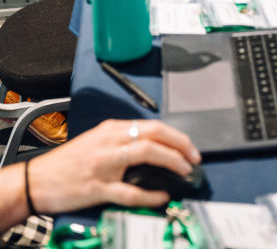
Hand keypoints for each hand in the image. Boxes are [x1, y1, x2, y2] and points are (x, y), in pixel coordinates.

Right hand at [27, 118, 200, 213]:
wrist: (37, 180)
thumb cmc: (67, 163)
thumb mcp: (97, 141)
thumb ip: (122, 141)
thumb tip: (154, 149)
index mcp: (111, 129)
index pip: (153, 125)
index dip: (176, 136)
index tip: (189, 147)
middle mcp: (110, 141)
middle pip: (155, 134)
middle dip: (180, 144)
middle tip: (194, 158)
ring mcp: (105, 164)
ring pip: (147, 153)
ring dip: (171, 161)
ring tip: (184, 171)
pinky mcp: (98, 188)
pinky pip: (130, 191)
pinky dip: (150, 194)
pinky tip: (162, 196)